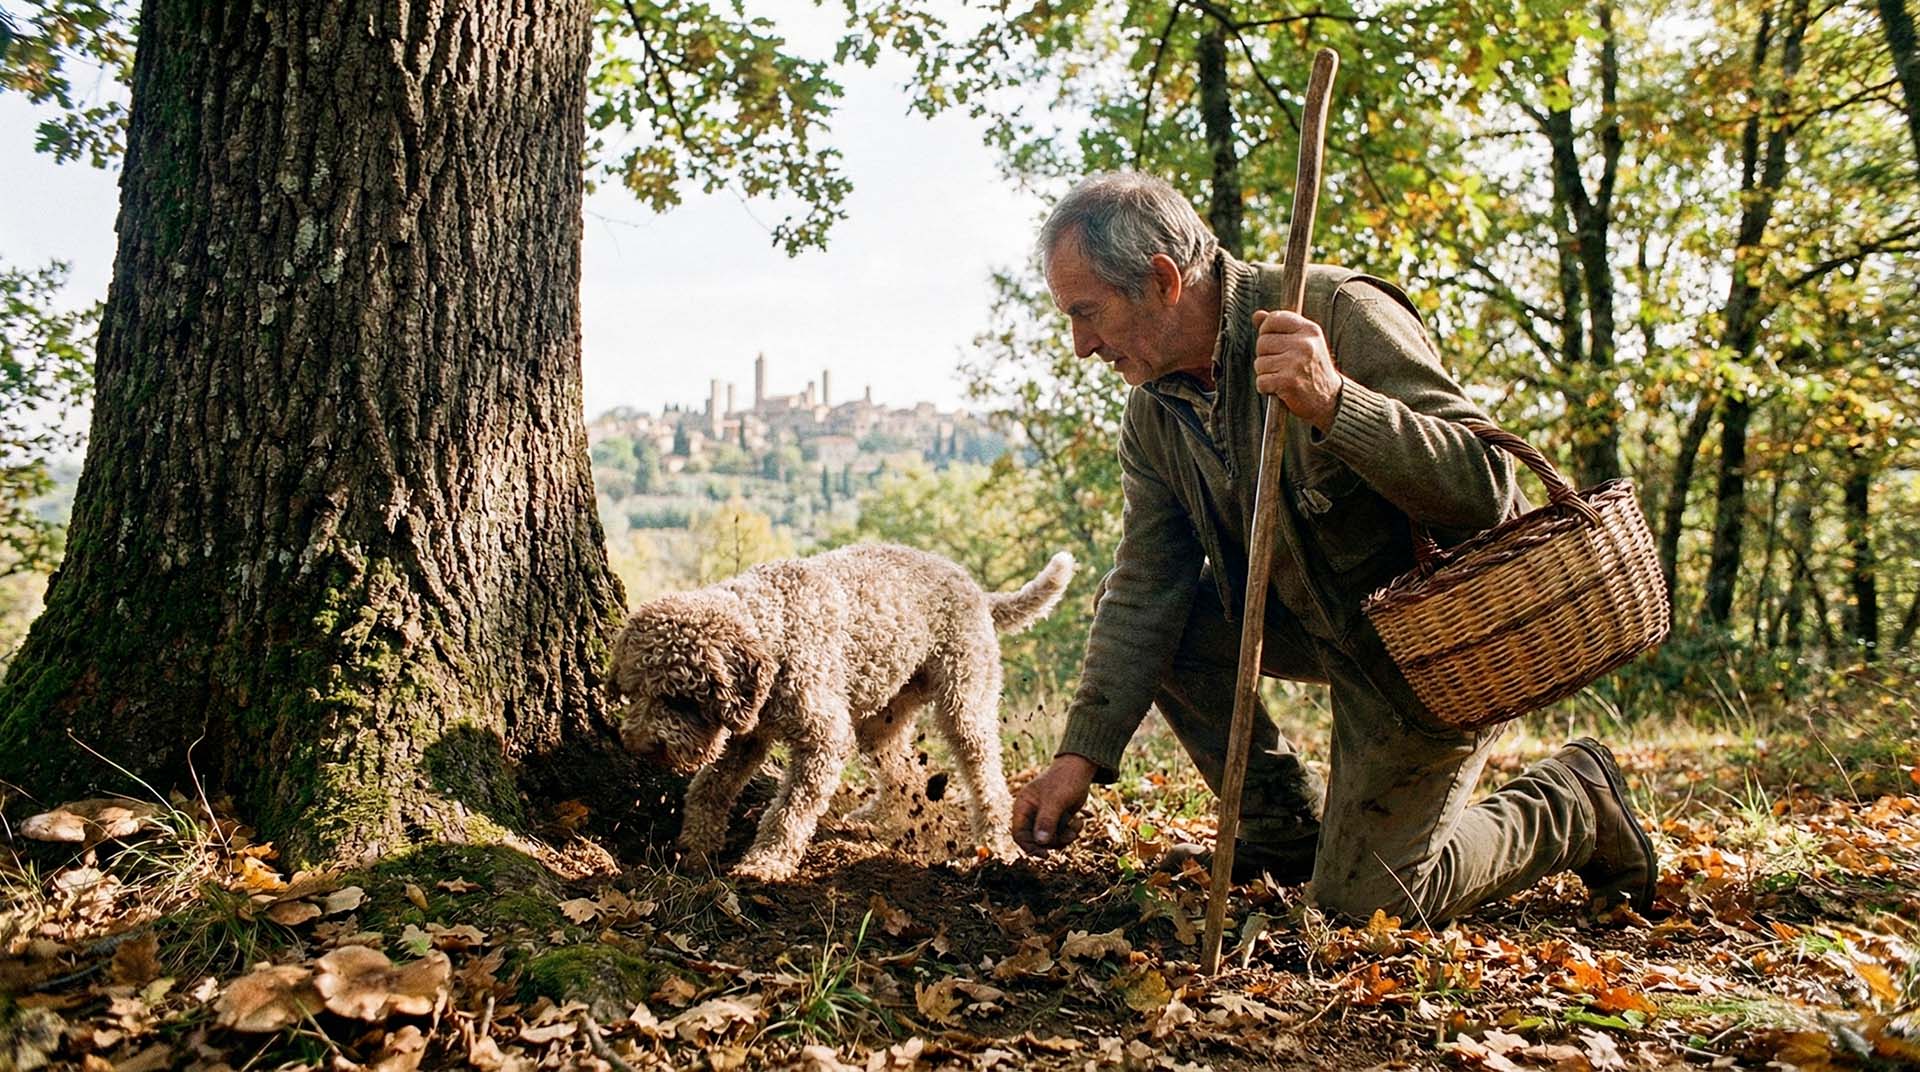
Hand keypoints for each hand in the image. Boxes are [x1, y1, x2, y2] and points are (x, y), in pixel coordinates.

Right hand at [1011, 754, 1095, 854]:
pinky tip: (1079, 821)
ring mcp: (1045, 817)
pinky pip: (1061, 835)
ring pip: (1050, 840)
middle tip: (1069, 836)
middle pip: (1036, 841)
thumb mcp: (1055, 800)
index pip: (1019, 834)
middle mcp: (1031, 814)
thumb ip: (1046, 821)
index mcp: (1023, 807)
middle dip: (1054, 841)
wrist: (1080, 770)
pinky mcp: (1057, 819)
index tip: (1045, 855)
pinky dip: (1071, 832)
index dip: (1030, 847)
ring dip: (1065, 837)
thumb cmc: (1064, 780)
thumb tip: (1040, 843)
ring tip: (1076, 826)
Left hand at [1252, 309, 1343, 432]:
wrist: (1330, 399)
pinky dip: (1266, 388)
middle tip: (1281, 365)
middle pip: (1262, 342)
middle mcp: (1305, 344)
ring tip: (1283, 377)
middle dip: (1265, 356)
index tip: (1273, 342)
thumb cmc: (1312, 369)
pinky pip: (1261, 381)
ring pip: (1260, 363)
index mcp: (1309, 330)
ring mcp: (1296, 363)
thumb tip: (1257, 315)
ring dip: (1266, 373)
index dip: (1266, 330)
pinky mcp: (1288, 382)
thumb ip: (1280, 327)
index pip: (1274, 319)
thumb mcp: (1303, 342)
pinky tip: (1280, 389)